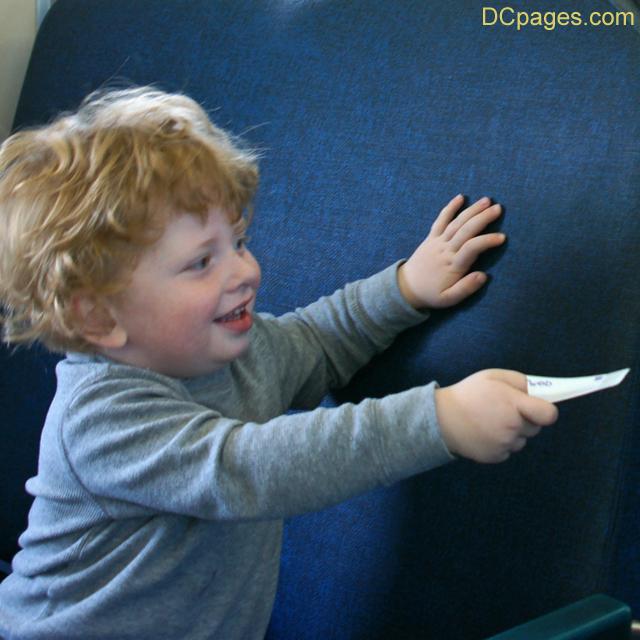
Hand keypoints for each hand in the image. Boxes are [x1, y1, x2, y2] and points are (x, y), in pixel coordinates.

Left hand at [397, 195, 504, 308]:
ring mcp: (437, 242)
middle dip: (482, 218)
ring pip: (455, 222)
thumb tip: (483, 276)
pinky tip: (460, 197)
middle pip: (465, 230)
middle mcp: (445, 250)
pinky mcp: (431, 238)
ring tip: (487, 200)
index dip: (486, 241)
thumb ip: (466, 288)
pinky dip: (449, 208)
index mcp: (453, 265)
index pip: (471, 248)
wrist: (407, 288)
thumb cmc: (431, 294)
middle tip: (499, 208)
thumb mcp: (449, 299)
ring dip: (471, 210)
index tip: (502, 238)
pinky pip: (440, 220)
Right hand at [435, 369, 558, 462]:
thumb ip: (520, 381)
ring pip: (521, 440)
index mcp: (514, 404)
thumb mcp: (493, 376)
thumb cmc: (467, 394)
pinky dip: (501, 443)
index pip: (549, 414)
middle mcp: (512, 426)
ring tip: (491, 421)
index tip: (539, 407)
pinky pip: (508, 450)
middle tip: (505, 410)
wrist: (441, 419)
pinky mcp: (496, 456)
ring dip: (513, 432)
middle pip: (536, 428)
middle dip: (526, 419)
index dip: (546, 410)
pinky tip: (485, 432)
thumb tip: (539, 392)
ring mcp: (504, 444)